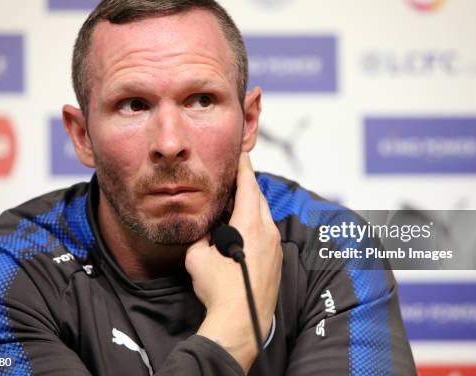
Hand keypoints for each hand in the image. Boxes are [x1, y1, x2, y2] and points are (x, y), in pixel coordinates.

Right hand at [185, 152, 281, 372]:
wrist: (241, 322)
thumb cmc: (219, 289)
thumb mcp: (198, 256)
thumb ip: (203, 236)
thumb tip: (208, 230)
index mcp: (250, 224)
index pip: (248, 185)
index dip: (243, 167)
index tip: (241, 153)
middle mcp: (268, 231)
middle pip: (258, 198)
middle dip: (247, 186)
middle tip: (234, 178)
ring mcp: (276, 247)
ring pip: (264, 216)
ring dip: (251, 207)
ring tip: (235, 206)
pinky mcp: (277, 261)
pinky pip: (268, 233)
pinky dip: (256, 225)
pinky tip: (243, 233)